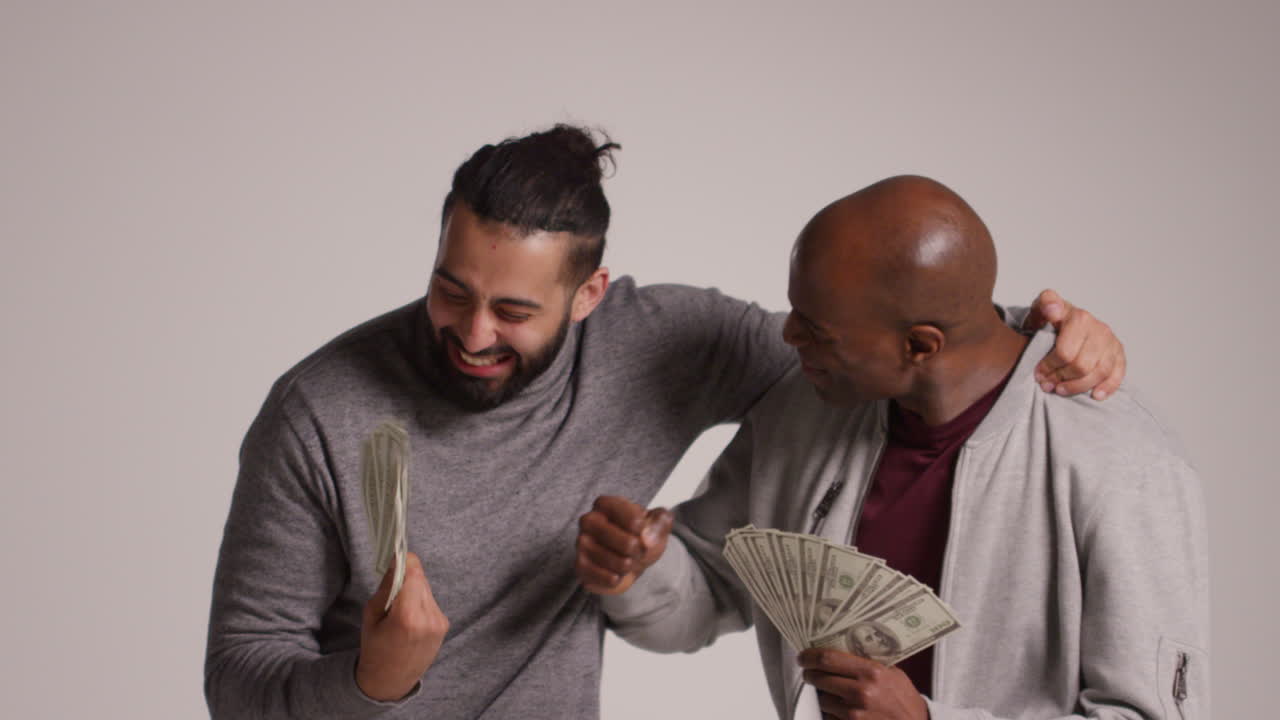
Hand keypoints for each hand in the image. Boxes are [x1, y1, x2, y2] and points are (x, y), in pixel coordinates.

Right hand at [355, 552, 448, 701]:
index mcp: (407, 616)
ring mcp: (439, 622)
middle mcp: (428, 618)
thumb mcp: (371, 615)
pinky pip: (431, 601)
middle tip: (392, 582)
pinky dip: (420, 600)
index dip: (405, 560)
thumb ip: (386, 587)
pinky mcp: (444, 624)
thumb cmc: (375, 649)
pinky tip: (410, 615)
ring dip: (414, 588)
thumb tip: (397, 562)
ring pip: (427, 588)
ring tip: (400, 605)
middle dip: (407, 575)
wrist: (391, 680)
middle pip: (421, 578)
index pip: (414, 573)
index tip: (396, 556)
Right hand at [575, 495, 672, 594]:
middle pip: (629, 544)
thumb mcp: (658, 523)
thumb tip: (647, 539)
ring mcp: (582, 543)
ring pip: (619, 563)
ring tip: (626, 559)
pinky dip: (616, 579)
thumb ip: (660, 522)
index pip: (635, 521)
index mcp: (606, 504)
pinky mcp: (579, 565)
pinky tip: (616, 573)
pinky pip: (606, 578)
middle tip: (637, 549)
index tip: (642, 530)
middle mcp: (589, 520)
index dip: (646, 532)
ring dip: (629, 565)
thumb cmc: (641, 536)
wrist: (631, 559)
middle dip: (640, 551)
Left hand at [798, 649, 926, 719]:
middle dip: (809, 674)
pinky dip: (830, 712)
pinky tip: (840, 709)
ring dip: (821, 695)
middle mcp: (861, 691)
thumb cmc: (904, 699)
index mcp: (871, 672)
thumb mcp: (891, 673)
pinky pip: (829, 716)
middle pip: (819, 677)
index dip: (810, 656)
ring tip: (831, 692)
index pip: (828, 658)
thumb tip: (840, 649)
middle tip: (808, 672)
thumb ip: (867, 663)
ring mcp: (855, 712)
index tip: (803, 656)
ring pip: (821, 699)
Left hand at [1024, 288, 1125, 399]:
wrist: (1064, 320)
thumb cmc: (1050, 318)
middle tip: (1047, 385)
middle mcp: (1099, 328)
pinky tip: (1095, 395)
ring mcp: (1111, 341)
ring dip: (1078, 386)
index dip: (1049, 367)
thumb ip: (1045, 304)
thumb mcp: (1041, 308)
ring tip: (1061, 390)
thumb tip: (1052, 309)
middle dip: (1061, 378)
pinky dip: (1108, 387)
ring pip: (1099, 372)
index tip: (1038, 374)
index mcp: (1080, 318)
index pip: (1065, 352)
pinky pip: (1117, 373)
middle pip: (1082, 365)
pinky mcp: (1118, 352)